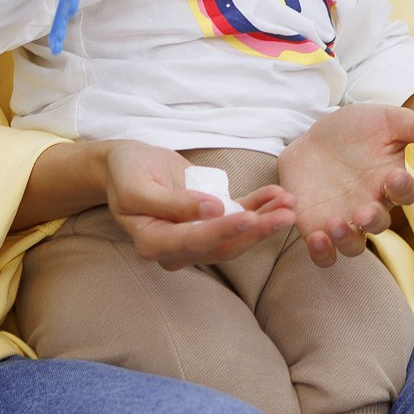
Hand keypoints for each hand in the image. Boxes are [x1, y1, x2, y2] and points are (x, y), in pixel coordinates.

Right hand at [103, 141, 294, 271]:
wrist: (123, 165)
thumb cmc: (126, 172)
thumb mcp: (138, 185)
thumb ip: (173, 203)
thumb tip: (212, 210)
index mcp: (154, 243)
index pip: (194, 241)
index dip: (223, 231)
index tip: (249, 217)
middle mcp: (177, 248)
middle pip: (222, 245)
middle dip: (256, 231)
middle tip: (286, 215)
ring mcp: (195, 236)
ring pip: (236, 236)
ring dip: (264, 221)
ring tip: (290, 204)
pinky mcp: (208, 219)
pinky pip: (237, 216)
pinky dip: (258, 207)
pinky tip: (277, 195)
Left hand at [278, 103, 413, 266]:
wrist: (314, 140)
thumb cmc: (355, 130)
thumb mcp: (387, 121)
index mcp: (389, 182)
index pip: (406, 193)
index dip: (403, 188)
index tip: (395, 177)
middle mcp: (371, 206)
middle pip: (379, 224)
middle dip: (373, 221)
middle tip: (363, 213)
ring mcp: (345, 220)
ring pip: (354, 245)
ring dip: (347, 241)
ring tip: (335, 225)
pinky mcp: (318, 228)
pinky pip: (325, 253)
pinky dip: (322, 253)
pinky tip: (315, 238)